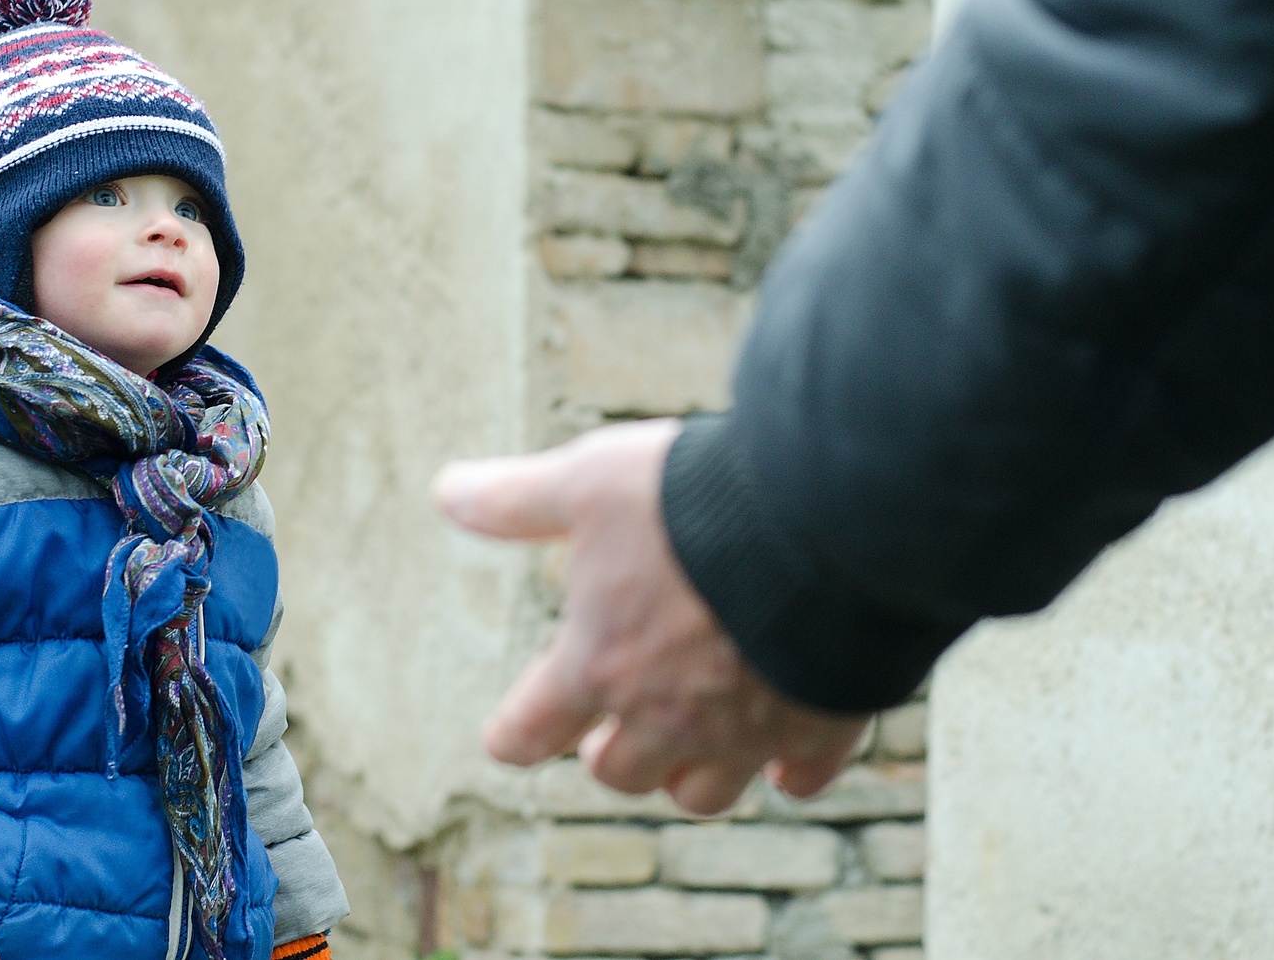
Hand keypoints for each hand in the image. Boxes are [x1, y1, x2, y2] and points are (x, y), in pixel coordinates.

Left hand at [433, 420, 869, 812]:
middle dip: (606, 756)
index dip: (512, 735)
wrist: (827, 522)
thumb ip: (517, 500)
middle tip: (602, 737)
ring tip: (683, 750)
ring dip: (685, 777)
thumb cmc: (693, 501)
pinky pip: (800, 775)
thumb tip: (446, 493)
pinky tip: (784, 759)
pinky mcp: (822, 725)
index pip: (528, 732)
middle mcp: (667, 717)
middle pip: (620, 773)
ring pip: (703, 793)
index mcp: (598, 667)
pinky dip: (788, 771)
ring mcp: (747, 730)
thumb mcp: (588, 482)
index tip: (507, 737)